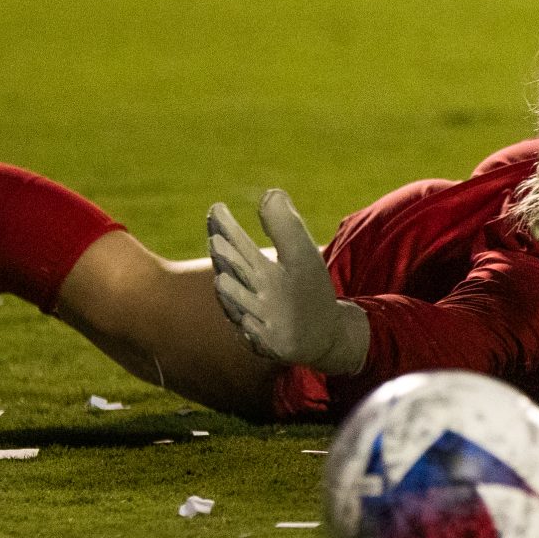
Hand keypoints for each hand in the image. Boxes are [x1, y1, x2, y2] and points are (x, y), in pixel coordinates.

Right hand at [207, 189, 369, 375]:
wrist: (321, 334)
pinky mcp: (266, 343)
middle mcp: (248, 293)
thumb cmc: (306, 291)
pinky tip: (250, 322)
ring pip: (238, 305)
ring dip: (232, 294)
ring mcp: (254, 319)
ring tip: (224, 278)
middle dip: (225, 259)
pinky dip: (252, 329)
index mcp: (255, 268)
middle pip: (233, 272)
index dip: (226, 228)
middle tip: (217, 241)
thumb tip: (271, 193)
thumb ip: (285, 227)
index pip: (236, 244)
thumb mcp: (300, 256)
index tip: (218, 209)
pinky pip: (256, 336)